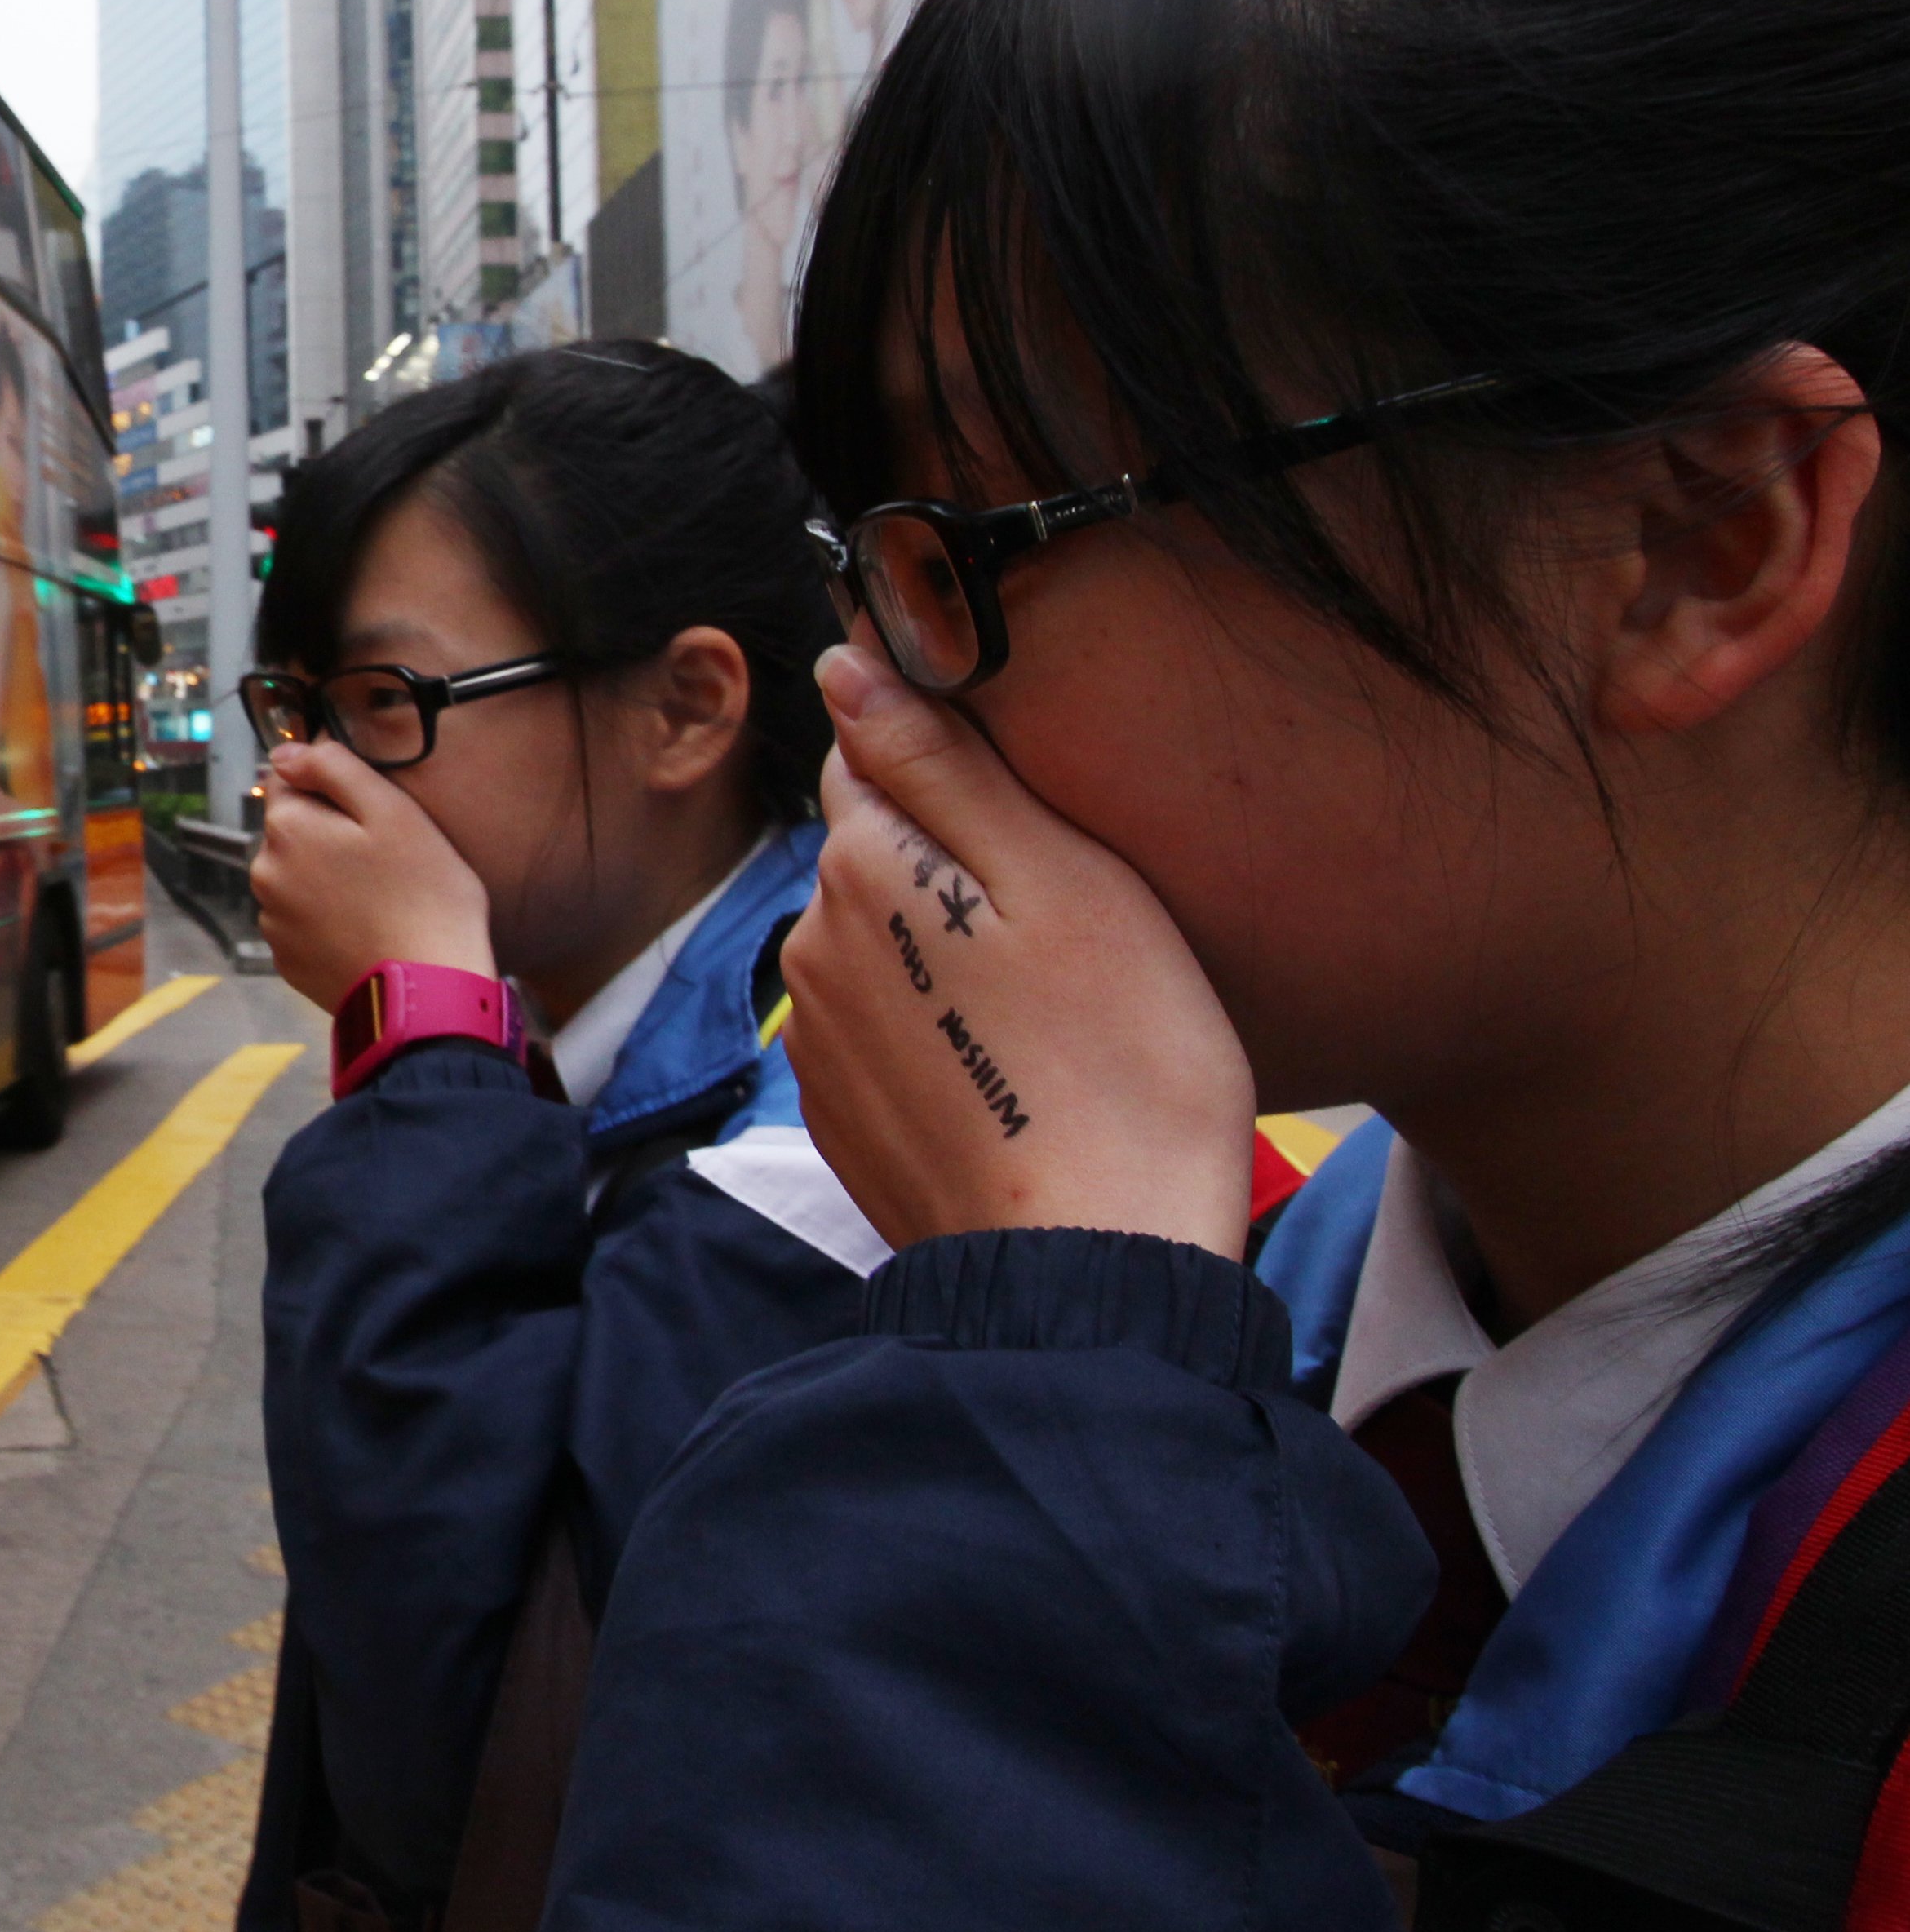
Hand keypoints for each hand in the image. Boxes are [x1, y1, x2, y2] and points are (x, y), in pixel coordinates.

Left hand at [249, 739, 497, 1012]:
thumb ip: (333, 768)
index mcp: (287, 828)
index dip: (328, 787)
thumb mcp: (392, 810)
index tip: (367, 810)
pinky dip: (327, 920)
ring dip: (326, 878)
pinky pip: (303, 922)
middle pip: (292, 832)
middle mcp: (265, 873)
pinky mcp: (288, 961)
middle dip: (327, 835)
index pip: (287, 780)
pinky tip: (366, 928)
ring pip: (296, 878)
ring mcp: (273, 922)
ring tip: (378, 898)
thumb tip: (286, 752)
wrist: (424, 990)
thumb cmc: (422, 895)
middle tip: (384, 858)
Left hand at [781, 642, 1256, 1257]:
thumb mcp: (1063, 878)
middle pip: (875, 850)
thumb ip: (942, 763)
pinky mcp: (842, 1112)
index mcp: (864, 867)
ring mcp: (818, 1038)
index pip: (874, 754)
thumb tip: (845, 664)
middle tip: (1066, 922)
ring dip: (944, 948)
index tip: (1030, 810)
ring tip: (1050, 1005)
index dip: (955, 765)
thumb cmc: (1120, 1065)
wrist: (1094, 1266)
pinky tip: (1014, 1065)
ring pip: (879, 940)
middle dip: (952, 862)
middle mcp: (811, 944)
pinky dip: (937, 1028)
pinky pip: (884, 1027)